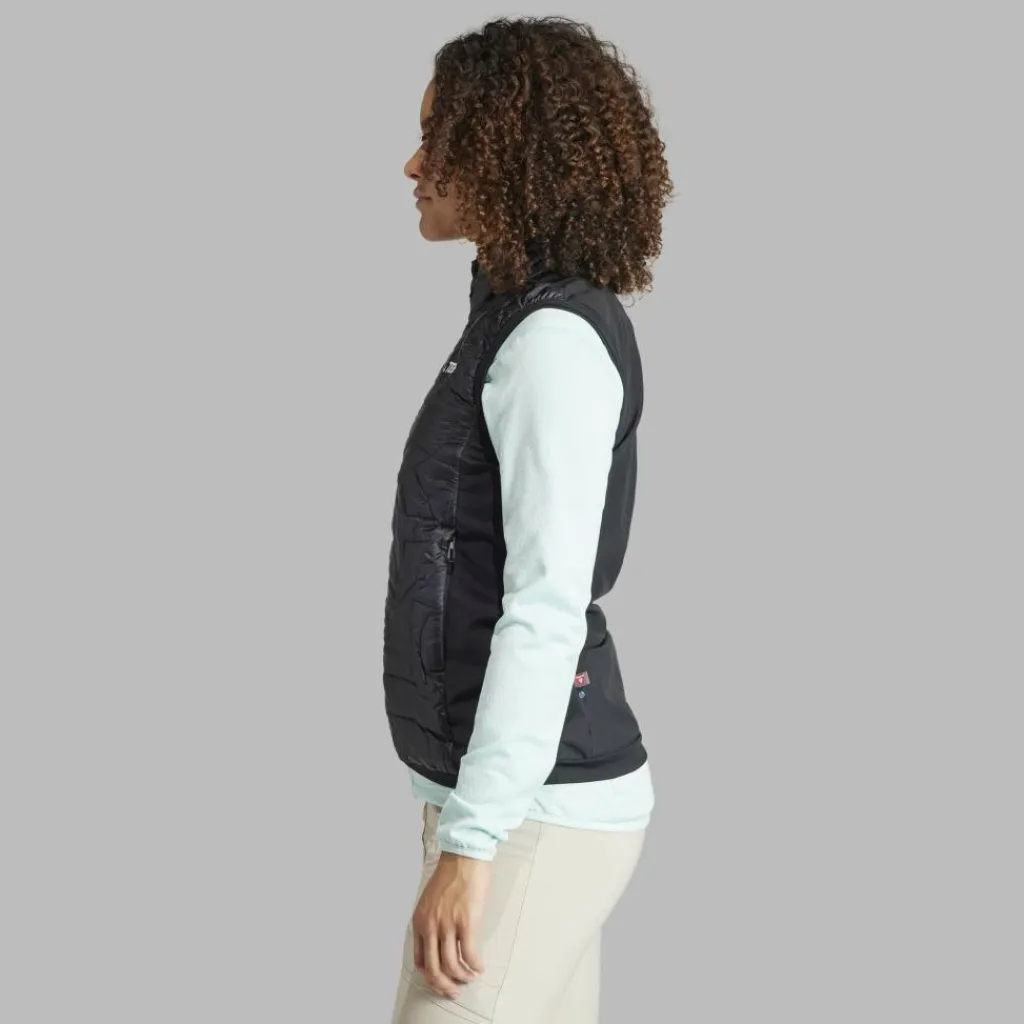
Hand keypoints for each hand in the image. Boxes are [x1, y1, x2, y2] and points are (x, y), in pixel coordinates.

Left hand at [412, 850, 489, 997]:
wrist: (464, 857)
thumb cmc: (450, 875)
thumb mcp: (430, 900)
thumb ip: (431, 921)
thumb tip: (441, 942)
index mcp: (419, 921)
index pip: (420, 960)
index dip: (431, 975)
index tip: (441, 979)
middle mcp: (430, 926)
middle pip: (433, 970)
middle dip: (444, 985)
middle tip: (454, 991)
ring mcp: (447, 925)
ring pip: (451, 965)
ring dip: (462, 977)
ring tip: (470, 977)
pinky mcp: (466, 922)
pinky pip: (469, 954)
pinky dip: (474, 965)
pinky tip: (479, 966)